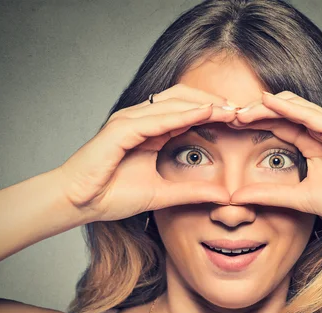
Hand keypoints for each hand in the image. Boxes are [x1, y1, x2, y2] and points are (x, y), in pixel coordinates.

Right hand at [57, 84, 236, 222]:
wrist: (78, 203)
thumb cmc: (112, 195)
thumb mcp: (163, 194)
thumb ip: (192, 192)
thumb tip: (224, 196)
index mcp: (151, 131)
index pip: (188, 112)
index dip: (215, 113)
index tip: (242, 121)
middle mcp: (141, 120)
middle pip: (184, 98)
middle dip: (214, 102)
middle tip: (243, 111)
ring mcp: (129, 121)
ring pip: (172, 102)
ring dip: (203, 103)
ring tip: (231, 109)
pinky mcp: (119, 130)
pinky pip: (155, 118)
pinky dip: (181, 114)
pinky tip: (204, 113)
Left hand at [227, 91, 321, 230]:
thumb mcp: (299, 198)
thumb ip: (270, 195)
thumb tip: (236, 197)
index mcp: (310, 144)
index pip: (276, 126)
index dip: (251, 123)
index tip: (226, 125)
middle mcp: (319, 131)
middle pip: (280, 112)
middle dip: (253, 111)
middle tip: (226, 114)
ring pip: (293, 107)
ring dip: (266, 106)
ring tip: (241, 109)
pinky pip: (313, 115)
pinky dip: (291, 108)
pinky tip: (269, 103)